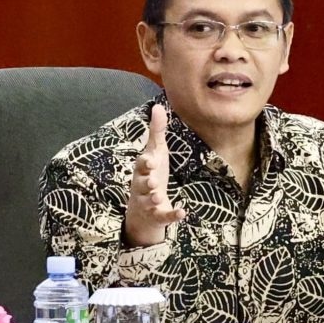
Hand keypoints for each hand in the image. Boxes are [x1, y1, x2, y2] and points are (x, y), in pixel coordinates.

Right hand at [123, 104, 187, 247]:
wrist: (144, 209)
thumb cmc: (150, 174)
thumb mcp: (155, 153)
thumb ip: (156, 132)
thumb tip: (158, 106)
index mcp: (142, 170)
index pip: (141, 165)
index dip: (145, 163)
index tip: (151, 161)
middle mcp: (142, 186)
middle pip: (141, 184)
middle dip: (146, 182)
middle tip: (153, 182)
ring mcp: (148, 202)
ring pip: (148, 201)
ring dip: (153, 198)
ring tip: (159, 196)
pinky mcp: (157, 216)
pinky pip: (164, 216)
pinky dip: (172, 215)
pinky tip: (182, 213)